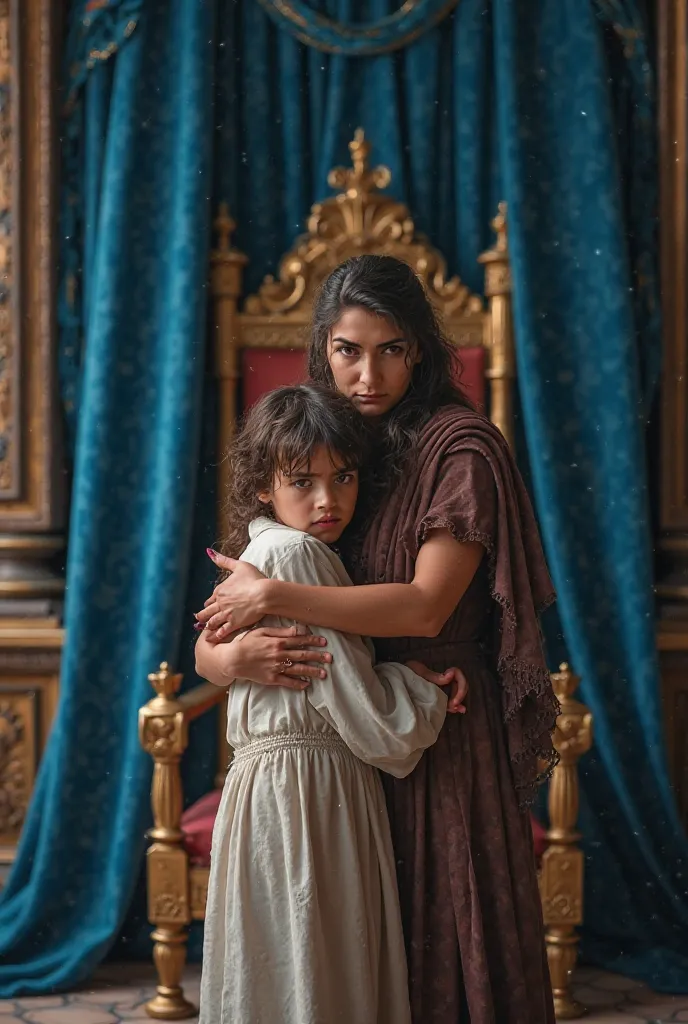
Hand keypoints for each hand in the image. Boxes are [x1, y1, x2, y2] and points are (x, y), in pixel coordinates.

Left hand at [195, 550, 266, 636]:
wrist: (263, 594)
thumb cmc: (254, 579)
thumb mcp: (239, 566)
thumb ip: (224, 561)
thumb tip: (210, 553)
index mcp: (220, 590)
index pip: (210, 598)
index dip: (209, 602)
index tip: (207, 605)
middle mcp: (220, 603)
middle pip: (207, 611)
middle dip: (202, 615)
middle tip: (198, 619)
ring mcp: (226, 614)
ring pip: (212, 622)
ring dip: (207, 625)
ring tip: (204, 630)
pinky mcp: (234, 623)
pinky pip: (222, 631)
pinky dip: (216, 635)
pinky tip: (212, 639)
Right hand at [195, 624, 331, 689]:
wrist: (233, 659)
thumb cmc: (247, 642)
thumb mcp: (262, 631)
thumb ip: (281, 631)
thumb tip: (296, 629)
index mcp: (278, 642)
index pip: (300, 640)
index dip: (313, 641)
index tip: (324, 642)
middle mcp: (279, 655)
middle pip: (302, 655)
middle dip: (318, 656)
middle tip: (330, 658)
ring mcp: (276, 668)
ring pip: (298, 670)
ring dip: (312, 671)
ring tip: (323, 673)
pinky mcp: (271, 679)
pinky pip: (287, 682)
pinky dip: (297, 684)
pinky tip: (307, 685)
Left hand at [406, 661, 467, 713]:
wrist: (395, 683)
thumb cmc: (405, 674)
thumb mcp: (419, 672)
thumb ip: (435, 676)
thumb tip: (451, 675)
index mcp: (439, 674)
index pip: (457, 674)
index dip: (459, 682)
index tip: (452, 686)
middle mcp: (442, 681)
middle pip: (459, 685)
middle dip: (459, 694)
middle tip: (453, 704)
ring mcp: (440, 690)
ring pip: (457, 693)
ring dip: (458, 701)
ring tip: (455, 708)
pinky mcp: (436, 699)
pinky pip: (449, 701)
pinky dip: (455, 706)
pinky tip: (460, 710)